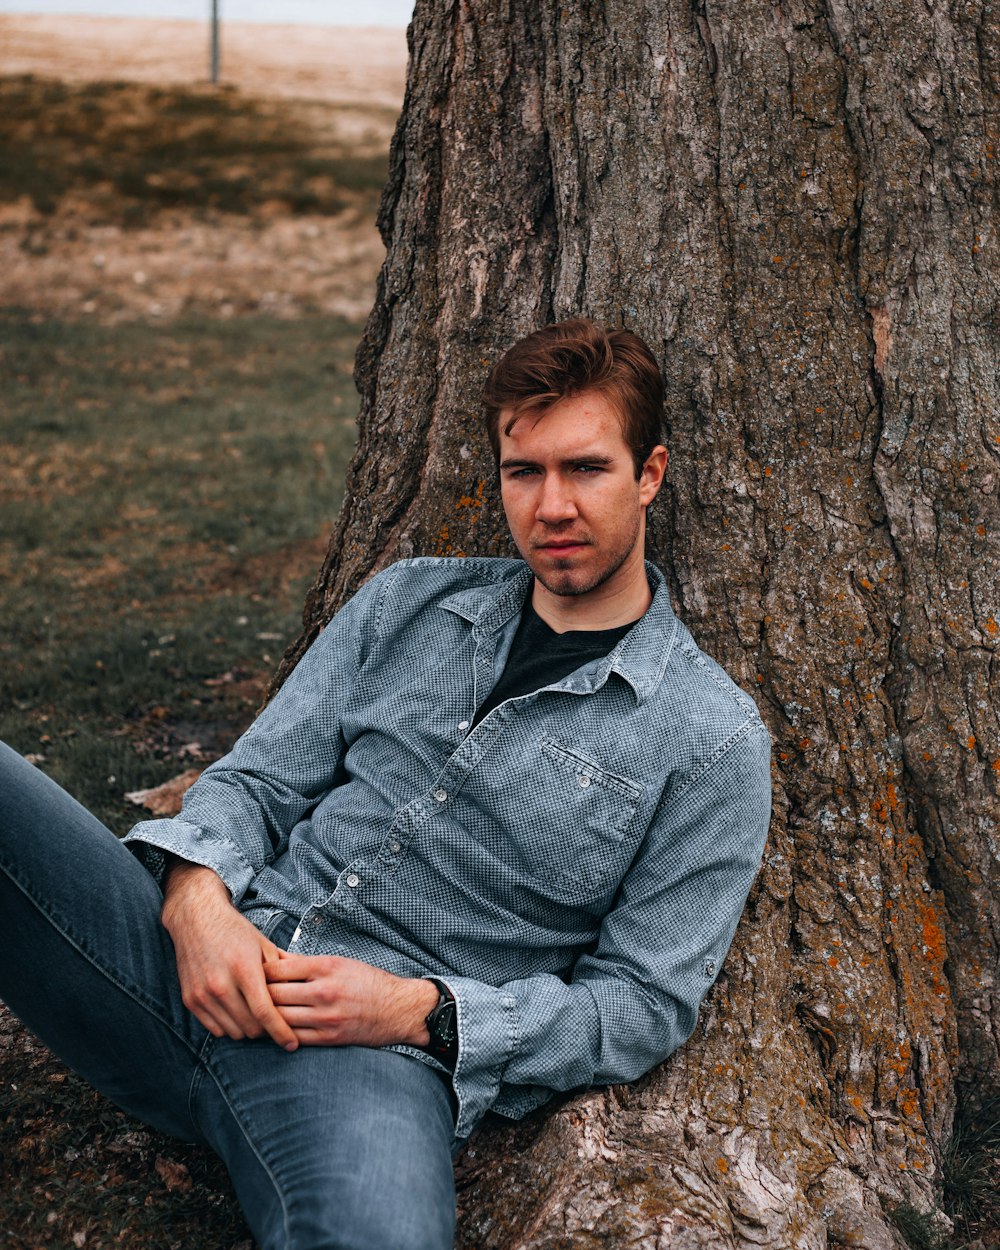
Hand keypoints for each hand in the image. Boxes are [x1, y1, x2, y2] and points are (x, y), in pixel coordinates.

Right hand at [161, 858, 297, 1051]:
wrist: (196, 919)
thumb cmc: (234, 930)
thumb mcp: (264, 945)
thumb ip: (282, 971)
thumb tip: (302, 995)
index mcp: (243, 969)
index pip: (265, 1012)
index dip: (281, 1032)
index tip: (292, 1044)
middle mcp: (220, 984)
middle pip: (250, 1027)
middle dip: (267, 1030)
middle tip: (275, 1022)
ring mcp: (202, 994)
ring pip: (233, 1032)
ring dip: (248, 1029)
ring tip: (256, 1015)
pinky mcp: (190, 1000)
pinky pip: (215, 1029)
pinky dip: (229, 1026)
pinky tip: (237, 1012)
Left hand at [264, 954, 439, 1047]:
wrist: (398, 1009)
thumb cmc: (368, 982)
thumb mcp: (340, 962)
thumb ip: (307, 964)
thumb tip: (275, 961)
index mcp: (326, 967)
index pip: (279, 969)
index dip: (261, 971)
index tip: (253, 973)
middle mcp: (324, 991)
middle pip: (274, 993)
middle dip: (257, 994)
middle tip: (246, 994)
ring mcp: (325, 1017)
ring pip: (280, 1017)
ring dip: (265, 1016)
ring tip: (255, 1012)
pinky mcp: (329, 1037)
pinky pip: (294, 1036)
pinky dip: (280, 1033)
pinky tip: (273, 1029)